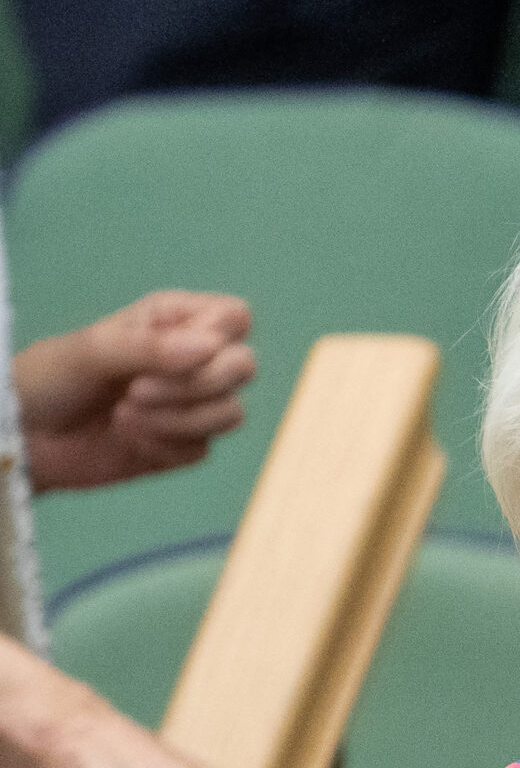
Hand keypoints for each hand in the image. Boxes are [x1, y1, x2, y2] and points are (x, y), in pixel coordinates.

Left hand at [14, 290, 254, 491]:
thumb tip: (211, 347)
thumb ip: (153, 346)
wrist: (27, 437)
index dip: (217, 337)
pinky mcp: (181, 446)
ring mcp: (188, 406)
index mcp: (171, 321)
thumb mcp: (94, 349)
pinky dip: (166, 447)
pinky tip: (129, 439)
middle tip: (140, 390)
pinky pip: (202, 450)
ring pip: (230, 413)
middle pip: (243, 366)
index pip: (234, 318)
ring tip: (125, 416)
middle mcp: (188, 360)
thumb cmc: (51, 377)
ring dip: (179, 420)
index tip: (174, 353)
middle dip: (198, 385)